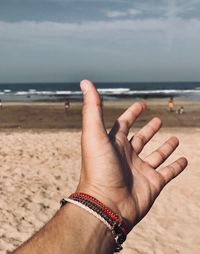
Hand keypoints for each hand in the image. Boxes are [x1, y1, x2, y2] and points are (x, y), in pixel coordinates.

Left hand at [77, 80, 187, 231]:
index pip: (123, 123)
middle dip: (149, 129)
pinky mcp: (153, 183)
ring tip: (176, 138)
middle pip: (140, 138)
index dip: (132, 112)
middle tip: (157, 120)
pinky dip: (176, 167)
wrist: (106, 205)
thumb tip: (85, 81)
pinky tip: (185, 160)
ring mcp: (141, 169)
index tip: (141, 104)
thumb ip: (92, 108)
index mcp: (114, 143)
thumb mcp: (94, 133)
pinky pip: (168, 173)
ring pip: (156, 154)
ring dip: (166, 147)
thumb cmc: (99, 168)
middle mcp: (127, 155)